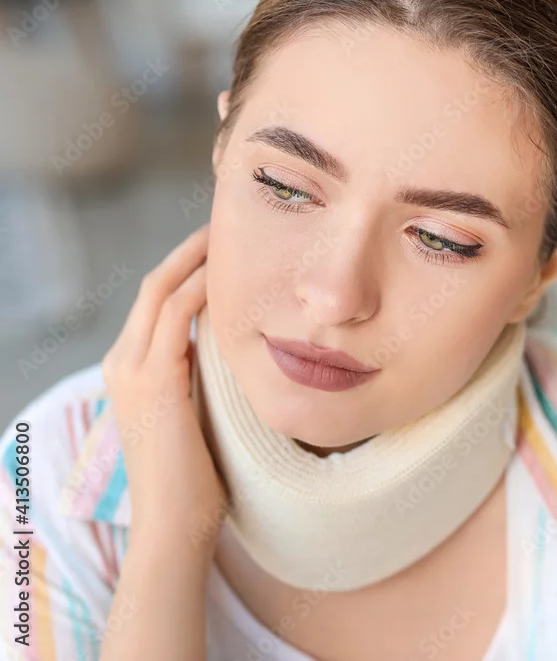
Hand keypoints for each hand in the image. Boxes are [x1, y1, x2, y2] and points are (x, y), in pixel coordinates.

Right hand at [101, 224, 224, 552]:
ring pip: (163, 289)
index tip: (230, 243)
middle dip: (195, 248)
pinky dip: (203, 286)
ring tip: (236, 233)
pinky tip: (233, 272)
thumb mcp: (200, 411)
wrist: (176, 524)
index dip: (191, 265)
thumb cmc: (199, 476)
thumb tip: (242, 348)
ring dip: (201, 257)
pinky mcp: (153, 381)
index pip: (159, 298)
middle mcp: (123, 360)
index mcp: (132, 367)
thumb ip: (206, 376)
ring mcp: (132, 369)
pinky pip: (178, 315)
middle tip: (234, 222)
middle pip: (157, 282)